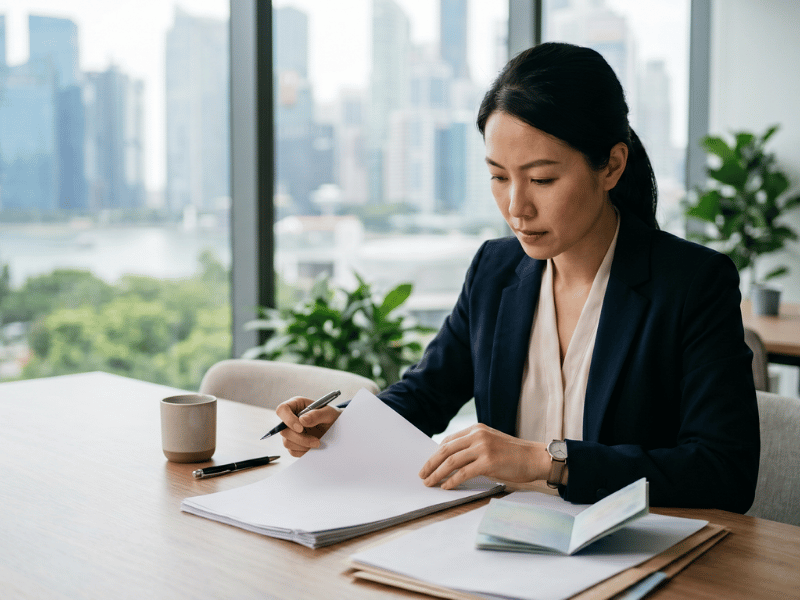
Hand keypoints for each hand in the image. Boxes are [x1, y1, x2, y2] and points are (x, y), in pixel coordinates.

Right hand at [275, 396, 341, 457]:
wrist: (337, 429)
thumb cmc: (332, 416)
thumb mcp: (329, 413)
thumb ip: (317, 414)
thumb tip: (302, 420)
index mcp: (296, 405)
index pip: (282, 409)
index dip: (288, 419)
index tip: (300, 428)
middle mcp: (290, 418)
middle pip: (283, 430)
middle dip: (300, 438)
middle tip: (316, 441)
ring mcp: (290, 432)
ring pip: (287, 442)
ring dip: (303, 445)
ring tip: (318, 443)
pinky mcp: (293, 443)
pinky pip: (292, 451)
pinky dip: (303, 451)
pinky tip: (313, 447)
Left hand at [419, 423, 550, 489]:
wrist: (535, 458)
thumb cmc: (514, 455)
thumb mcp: (491, 443)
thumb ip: (474, 447)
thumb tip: (452, 461)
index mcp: (477, 429)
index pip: (449, 441)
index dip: (435, 453)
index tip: (428, 464)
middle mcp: (477, 435)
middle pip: (446, 450)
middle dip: (431, 463)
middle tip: (422, 475)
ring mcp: (483, 447)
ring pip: (451, 461)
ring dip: (437, 473)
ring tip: (430, 483)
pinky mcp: (488, 462)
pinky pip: (463, 472)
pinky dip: (452, 480)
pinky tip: (446, 486)